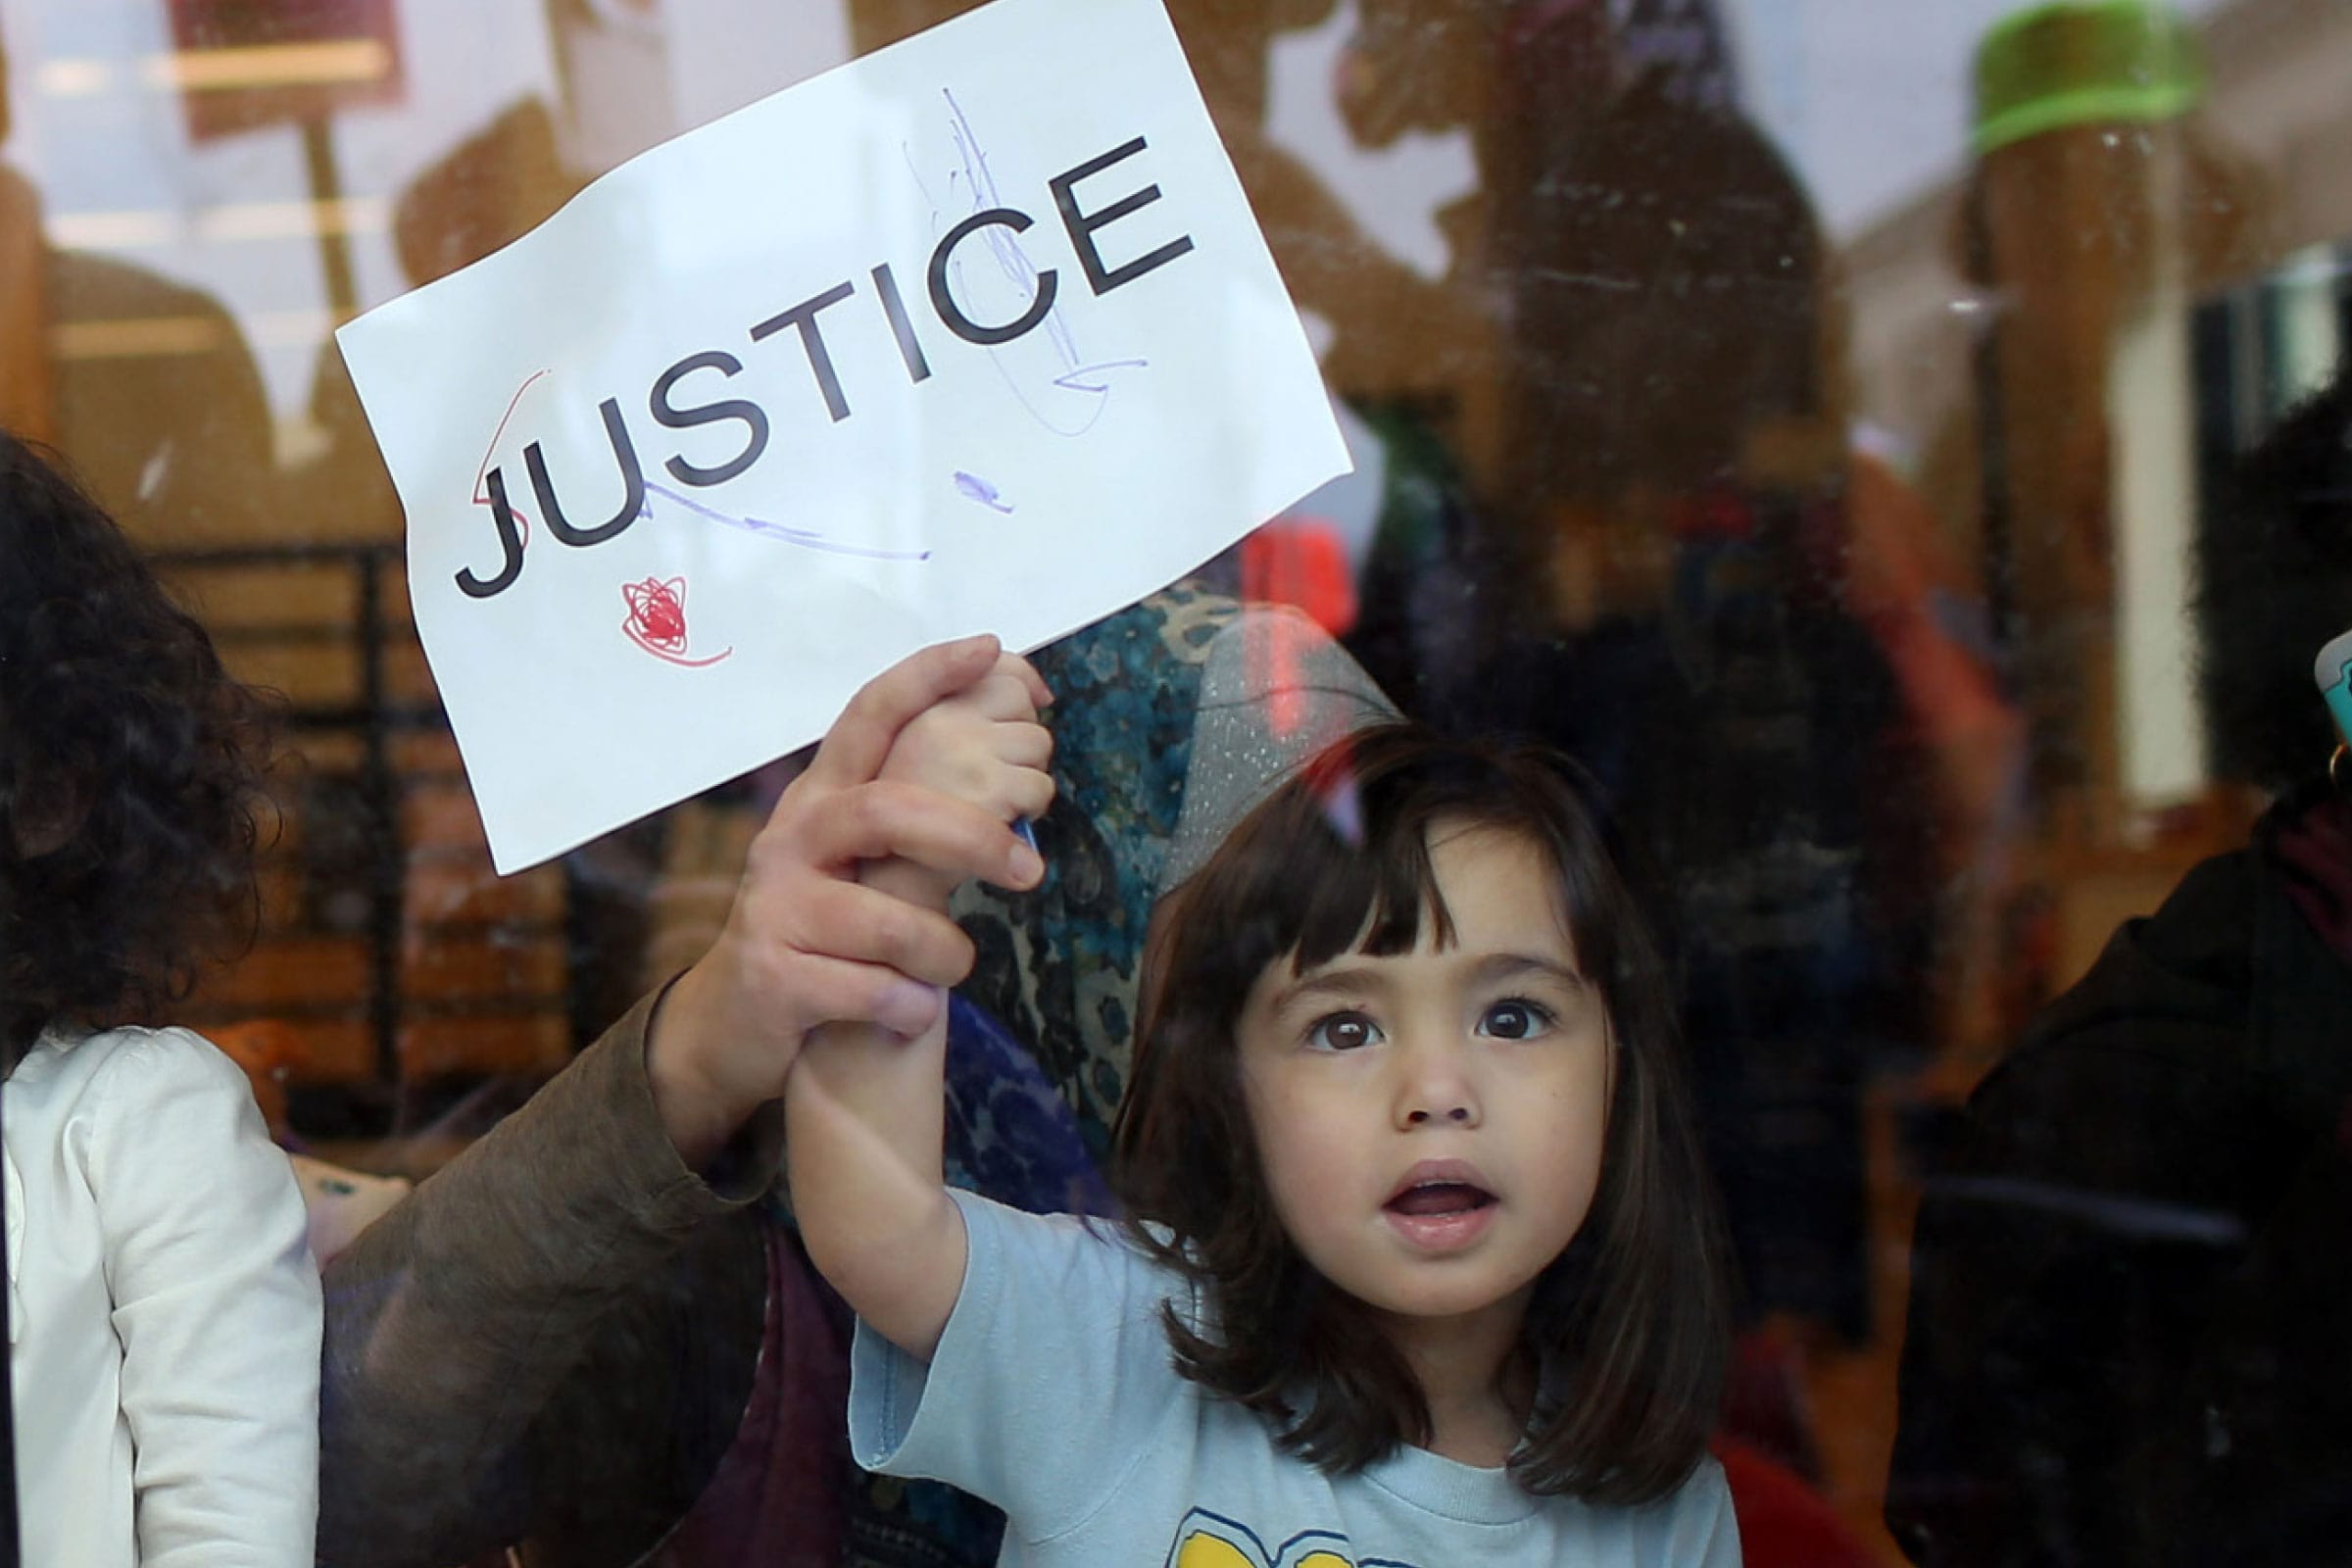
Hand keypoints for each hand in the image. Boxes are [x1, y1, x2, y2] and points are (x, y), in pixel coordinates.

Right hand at [646, 635, 1048, 1165]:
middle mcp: (791, 839)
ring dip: (942, 951)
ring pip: (887, 921)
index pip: (869, 716)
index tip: (987, 646)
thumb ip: (911, 819)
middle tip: (1029, 868)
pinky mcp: (775, 978)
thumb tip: (1010, 785)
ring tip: (953, 970)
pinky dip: (907, 1005)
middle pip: (889, 811)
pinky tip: (910, 1011)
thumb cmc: (822, 932)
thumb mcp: (853, 862)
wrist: (733, 1023)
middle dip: (971, 836)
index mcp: (820, 799)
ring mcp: (776, 907)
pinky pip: (869, 989)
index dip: (926, 677)